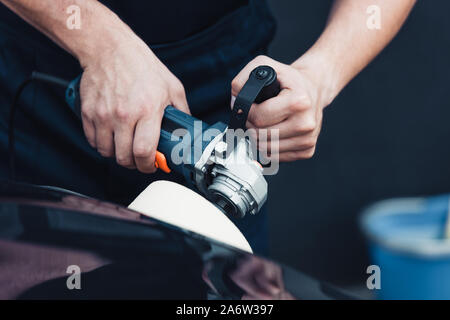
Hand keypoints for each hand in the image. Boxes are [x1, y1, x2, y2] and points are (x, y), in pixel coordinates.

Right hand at [79, 36, 189, 172]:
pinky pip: (92, 141)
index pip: (144, 151)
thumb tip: (188, 129)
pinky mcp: (88, 113)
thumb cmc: (141, 65)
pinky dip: (102, 144)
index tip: (151, 165)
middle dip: (133, 164)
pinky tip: (111, 136)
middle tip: (139, 158)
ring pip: (106, 152)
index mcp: (147, 110)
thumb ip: (182, 111)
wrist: (109, 48)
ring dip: (117, 154)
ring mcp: (103, 115)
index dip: (148, 166)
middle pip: (124, 157)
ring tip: (125, 146)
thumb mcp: (172, 86)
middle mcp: (124, 115)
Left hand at [231, 55, 335, 161]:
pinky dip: (269, 147)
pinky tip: (273, 133)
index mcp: (299, 102)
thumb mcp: (265, 66)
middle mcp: (306, 123)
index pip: (260, 118)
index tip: (249, 106)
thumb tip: (234, 102)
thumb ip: (243, 80)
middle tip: (255, 115)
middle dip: (251, 125)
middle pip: (261, 136)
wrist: (314, 88)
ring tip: (264, 123)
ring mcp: (308, 139)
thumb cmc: (289, 80)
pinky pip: (276, 156)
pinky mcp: (307, 150)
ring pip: (266, 149)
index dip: (247, 112)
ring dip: (258, 138)